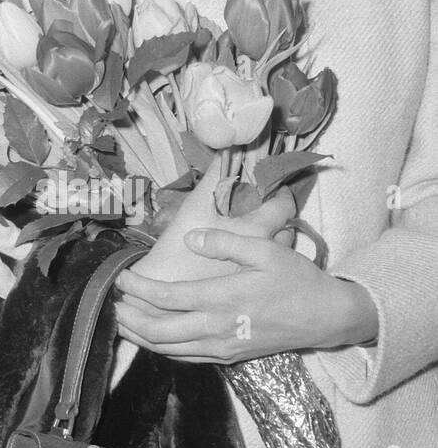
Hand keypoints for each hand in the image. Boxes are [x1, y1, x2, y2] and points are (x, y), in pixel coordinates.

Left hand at [115, 229, 379, 362]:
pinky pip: (186, 358)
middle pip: (158, 330)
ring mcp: (222, 347)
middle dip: (128, 317)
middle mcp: (216, 327)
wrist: (326, 317)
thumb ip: (225, 242)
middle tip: (110, 302)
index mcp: (221, 298)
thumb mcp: (265, 249)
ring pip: (169, 349)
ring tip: (120, 321)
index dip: (137, 287)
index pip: (166, 297)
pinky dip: (162, 349)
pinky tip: (152, 339)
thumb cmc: (296, 279)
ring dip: (140, 336)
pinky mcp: (229, 357)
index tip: (120, 276)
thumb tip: (190, 240)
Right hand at [126, 156, 294, 286]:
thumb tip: (225, 149)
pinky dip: (260, 259)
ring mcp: (259, 275)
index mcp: (255, 232)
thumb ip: (212, 178)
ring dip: (271, 240)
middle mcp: (265, 254)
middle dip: (276, 217)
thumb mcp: (193, 208)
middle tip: (262, 206)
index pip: (283, 207)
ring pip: (279, 253)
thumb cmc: (178, 250)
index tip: (273, 184)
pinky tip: (243, 255)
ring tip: (253, 232)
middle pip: (285, 231)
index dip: (280, 191)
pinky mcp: (250, 290)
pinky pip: (265, 270)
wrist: (162, 298)